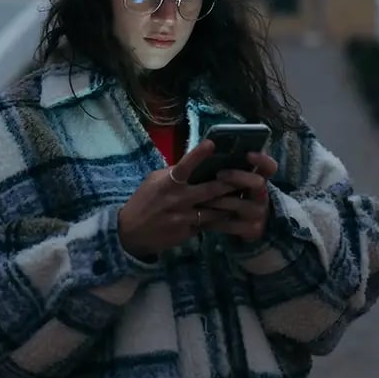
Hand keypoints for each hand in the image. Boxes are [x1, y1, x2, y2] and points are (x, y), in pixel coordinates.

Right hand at [118, 140, 237, 260]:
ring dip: (230, 204)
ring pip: (214, 210)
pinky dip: (219, 219)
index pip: (184, 166)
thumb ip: (173, 173)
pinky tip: (231, 216)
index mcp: (167, 183)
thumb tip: (194, 164)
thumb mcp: (154, 182)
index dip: (198, 155)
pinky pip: (208, 224)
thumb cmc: (143, 201)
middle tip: (247, 176)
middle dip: (229, 183)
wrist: (131, 233)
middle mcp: (177, 199)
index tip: (212, 144)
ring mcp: (184, 218)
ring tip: (246, 198)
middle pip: (210, 190)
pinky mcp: (188, 232)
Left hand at [199, 152, 277, 242]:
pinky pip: (231, 225)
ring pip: (240, 204)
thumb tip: (209, 147)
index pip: (269, 166)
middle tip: (219, 174)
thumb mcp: (235, 182)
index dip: (262, 159)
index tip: (247, 153)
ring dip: (220, 201)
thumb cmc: (232, 196)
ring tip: (203, 198)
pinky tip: (201, 218)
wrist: (243, 228)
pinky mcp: (252, 230)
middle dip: (237, 176)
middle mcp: (263, 194)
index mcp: (260, 179)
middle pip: (258, 181)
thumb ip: (229, 169)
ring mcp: (258, 213)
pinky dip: (215, 221)